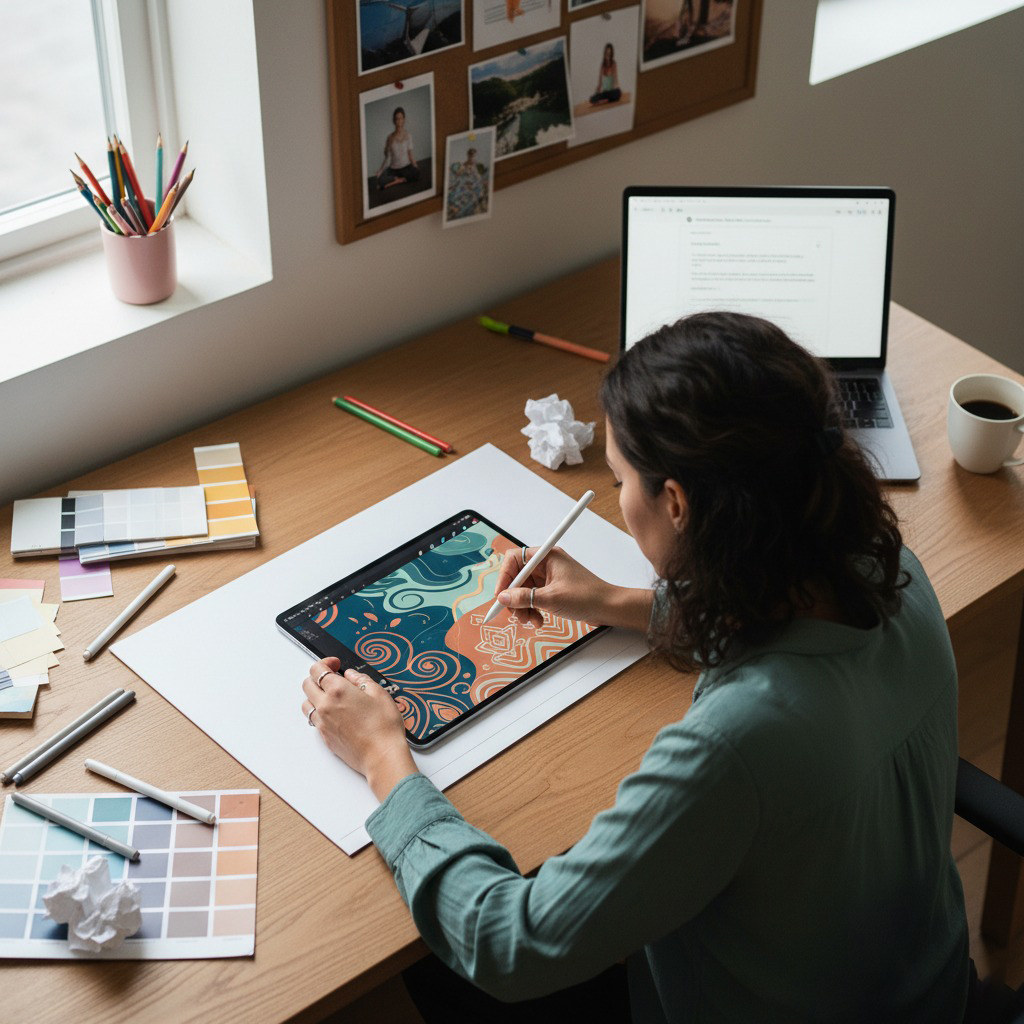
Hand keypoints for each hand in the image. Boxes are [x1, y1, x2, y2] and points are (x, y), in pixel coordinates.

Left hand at [302, 658, 416, 800]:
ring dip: (316, 696)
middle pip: (308, 684)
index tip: (335, 664)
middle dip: (318, 677)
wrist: (382, 756)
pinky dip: (320, 712)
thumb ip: (362, 680)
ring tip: (332, 696)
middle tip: (333, 678)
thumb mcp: (379, 693)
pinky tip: (335, 713)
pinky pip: (314, 720)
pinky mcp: (325, 737)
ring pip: (307, 703)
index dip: (325, 663)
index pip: (317, 669)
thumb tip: (351, 675)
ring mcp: (323, 723)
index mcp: (338, 690)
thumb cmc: (384, 727)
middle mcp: (325, 705)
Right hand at [493, 546, 652, 631]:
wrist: (609, 608)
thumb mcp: (551, 599)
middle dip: (514, 597)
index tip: (501, 597)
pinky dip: (532, 609)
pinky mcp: (553, 589)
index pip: (514, 560)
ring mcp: (549, 577)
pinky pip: (533, 597)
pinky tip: (538, 620)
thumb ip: (524, 598)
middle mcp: (546, 564)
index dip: (505, 578)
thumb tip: (503, 597)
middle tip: (516, 614)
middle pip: (517, 577)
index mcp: (546, 556)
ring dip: (523, 607)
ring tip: (530, 620)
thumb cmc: (588, 597)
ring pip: (524, 590)